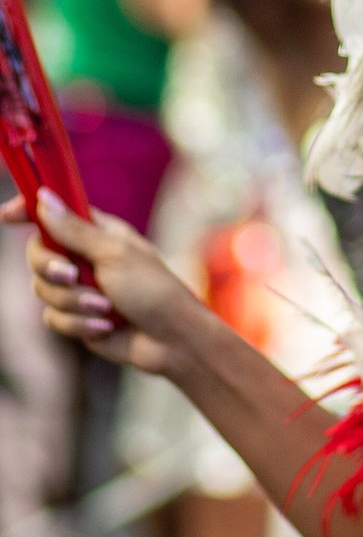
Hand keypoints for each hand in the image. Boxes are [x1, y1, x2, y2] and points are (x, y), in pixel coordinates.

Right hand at [3, 189, 206, 374]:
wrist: (171, 339)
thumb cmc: (153, 290)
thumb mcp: (114, 254)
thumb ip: (74, 230)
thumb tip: (43, 198)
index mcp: (99, 233)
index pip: (56, 215)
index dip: (29, 211)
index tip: (7, 216)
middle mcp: (86, 258)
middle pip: (37, 255)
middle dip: (50, 269)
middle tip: (71, 275)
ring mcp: (80, 288)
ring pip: (43, 290)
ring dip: (75, 302)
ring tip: (107, 308)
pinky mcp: (77, 317)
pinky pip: (54, 318)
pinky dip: (79, 324)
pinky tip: (107, 328)